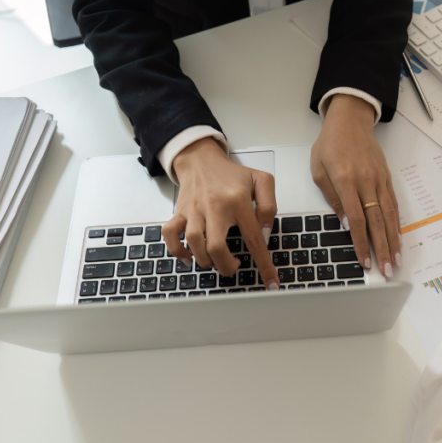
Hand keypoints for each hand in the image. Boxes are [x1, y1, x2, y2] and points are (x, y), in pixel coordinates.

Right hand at [162, 138, 279, 288]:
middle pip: (216, 247)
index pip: (254, 239)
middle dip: (226, 267)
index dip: (263, 264)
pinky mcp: (179, 213)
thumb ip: (269, 206)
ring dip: (206, 261)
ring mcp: (194, 211)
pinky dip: (177, 251)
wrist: (201, 159)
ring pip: (194, 244)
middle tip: (234, 266)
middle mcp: (214, 207)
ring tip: (216, 261)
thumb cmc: (232, 174)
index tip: (271, 283)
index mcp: (238, 201)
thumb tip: (264, 234)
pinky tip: (189, 258)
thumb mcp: (261, 181)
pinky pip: (170, 235)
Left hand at [311, 94, 400, 277]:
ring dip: (393, 240)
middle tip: (386, 270)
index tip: (364, 261)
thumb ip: (333, 198)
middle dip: (381, 248)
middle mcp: (366, 182)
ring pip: (389, 215)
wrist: (350, 121)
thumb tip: (345, 224)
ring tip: (396, 260)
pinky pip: (394, 204)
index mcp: (346, 181)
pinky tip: (398, 238)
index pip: (356, 219)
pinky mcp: (387, 178)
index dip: (360, 242)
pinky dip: (397, 223)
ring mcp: (379, 180)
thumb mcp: (319, 170)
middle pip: (377, 221)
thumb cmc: (330, 144)